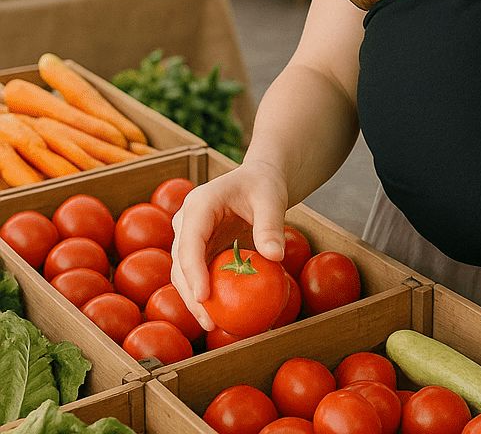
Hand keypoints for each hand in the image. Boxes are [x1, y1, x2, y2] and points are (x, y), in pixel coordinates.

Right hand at [170, 160, 287, 329]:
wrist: (258, 180)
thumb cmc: (264, 185)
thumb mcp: (271, 199)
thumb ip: (270, 226)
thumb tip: (275, 257)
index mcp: (199, 204)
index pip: (190, 241)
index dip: (193, 271)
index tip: (203, 297)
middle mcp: (186, 222)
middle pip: (180, 263)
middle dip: (191, 295)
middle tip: (209, 322)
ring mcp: (189, 237)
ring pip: (183, 274)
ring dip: (195, 300)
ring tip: (213, 326)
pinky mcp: (198, 250)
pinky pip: (197, 275)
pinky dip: (205, 294)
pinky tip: (219, 314)